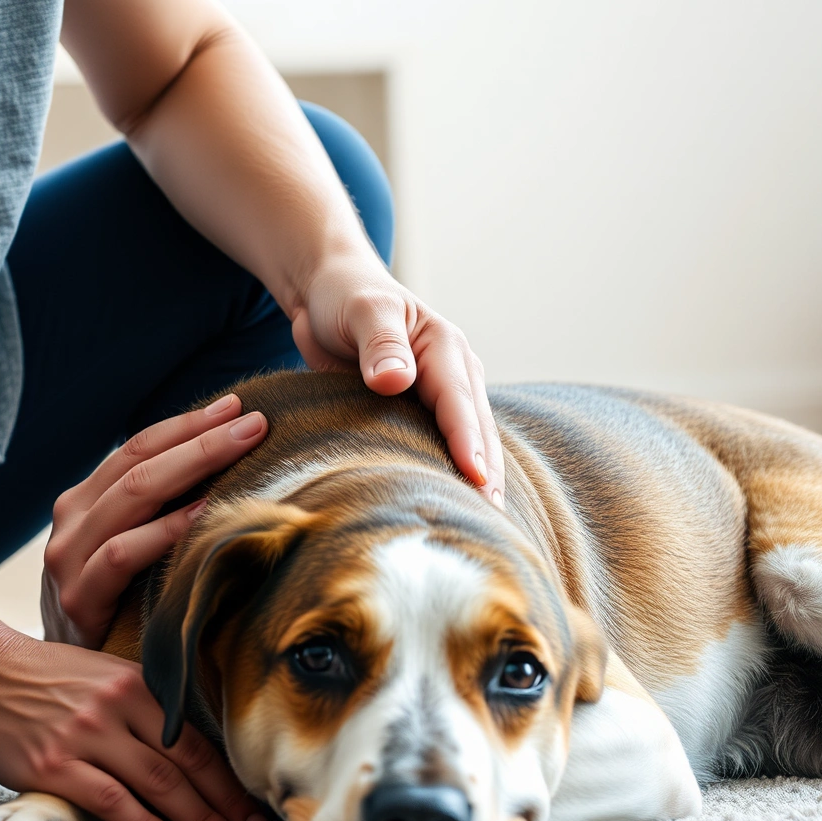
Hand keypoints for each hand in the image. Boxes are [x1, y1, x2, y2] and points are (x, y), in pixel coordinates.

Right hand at [0, 630, 267, 820]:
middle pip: (183, 764)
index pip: (195, 737)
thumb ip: (142, 704)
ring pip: (155, 783)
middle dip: (222, 802)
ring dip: (192, 818)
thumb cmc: (43, 678)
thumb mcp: (102, 673)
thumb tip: (187, 746)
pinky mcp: (55, 765)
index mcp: (135, 684)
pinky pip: (111, 801)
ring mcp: (85, 736)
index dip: (229, 775)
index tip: (255, 801)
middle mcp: (116, 707)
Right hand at [42, 394, 267, 647]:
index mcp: (85, 504)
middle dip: (200, 435)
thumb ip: (155, 520)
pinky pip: (123, 554)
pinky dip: (166, 530)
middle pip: (139, 460)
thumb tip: (226, 480)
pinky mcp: (77, 599)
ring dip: (193, 463)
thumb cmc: (111, 618)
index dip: (187, 424)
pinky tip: (207, 513)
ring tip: (242, 445)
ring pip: (132, 493)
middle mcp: (71, 521)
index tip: (236, 406)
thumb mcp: (126, 559)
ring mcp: (68, 557)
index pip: (138, 448)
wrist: (53, 688)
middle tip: (253, 419)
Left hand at [288, 256, 503, 505]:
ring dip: (476, 483)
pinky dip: (450, 477)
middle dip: (487, 475)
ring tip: (483, 528)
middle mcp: (453, 374)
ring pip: (467, 445)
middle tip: (492, 524)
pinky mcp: (419, 414)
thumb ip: (379, 343)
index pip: (459, 403)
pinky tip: (451, 509)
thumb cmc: (345, 296)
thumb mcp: (362, 310)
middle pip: (477, 432)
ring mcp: (440, 397)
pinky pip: (441, 449)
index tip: (475, 480)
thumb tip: (394, 380)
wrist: (329, 293)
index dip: (468, 443)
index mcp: (445, 348)